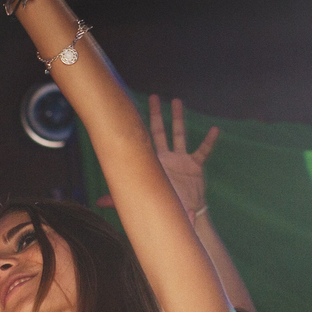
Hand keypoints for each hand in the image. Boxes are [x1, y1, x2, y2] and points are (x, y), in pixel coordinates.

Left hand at [100, 96, 217, 215]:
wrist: (183, 214)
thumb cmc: (162, 206)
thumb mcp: (140, 198)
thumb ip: (120, 198)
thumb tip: (97, 202)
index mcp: (152, 163)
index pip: (144, 141)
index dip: (138, 127)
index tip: (132, 111)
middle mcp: (166, 157)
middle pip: (160, 131)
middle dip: (156, 115)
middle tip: (154, 97)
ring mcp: (181, 159)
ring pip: (180, 134)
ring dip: (179, 118)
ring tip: (177, 101)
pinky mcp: (195, 166)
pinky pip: (203, 151)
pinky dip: (209, 141)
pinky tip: (214, 130)